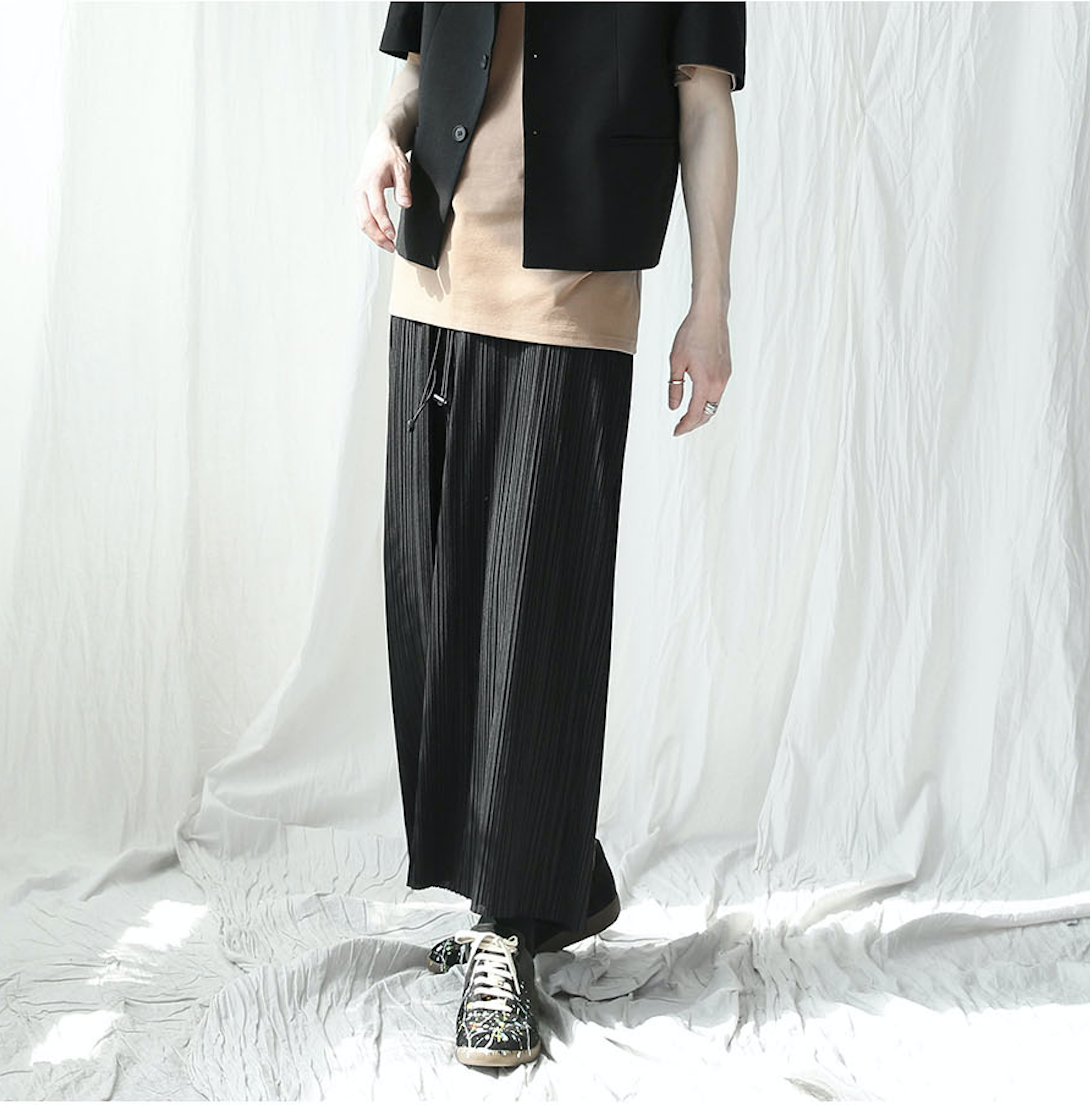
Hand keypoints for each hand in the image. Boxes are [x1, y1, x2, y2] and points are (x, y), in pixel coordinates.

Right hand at [354, 122, 412, 252]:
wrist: (379, 147)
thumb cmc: (391, 158)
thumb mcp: (402, 169)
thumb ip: (403, 188)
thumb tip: (405, 204)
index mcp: (371, 182)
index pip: (376, 208)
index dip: (384, 224)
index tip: (393, 236)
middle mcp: (360, 190)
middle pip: (365, 220)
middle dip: (378, 236)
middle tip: (391, 247)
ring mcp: (358, 196)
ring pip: (362, 222)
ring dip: (374, 236)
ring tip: (389, 245)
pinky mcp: (359, 200)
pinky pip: (363, 218)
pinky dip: (371, 230)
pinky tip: (382, 236)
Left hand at [668, 304, 731, 435]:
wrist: (710, 314)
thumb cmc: (691, 334)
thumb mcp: (676, 362)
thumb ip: (675, 387)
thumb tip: (673, 407)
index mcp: (706, 382)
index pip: (695, 414)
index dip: (684, 426)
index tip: (675, 432)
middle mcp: (719, 382)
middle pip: (707, 413)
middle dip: (694, 424)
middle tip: (680, 427)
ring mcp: (725, 376)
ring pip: (714, 404)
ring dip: (702, 413)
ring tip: (687, 416)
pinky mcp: (727, 370)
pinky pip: (718, 393)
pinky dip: (708, 401)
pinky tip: (698, 399)